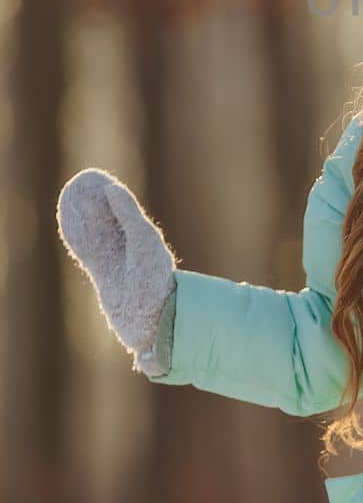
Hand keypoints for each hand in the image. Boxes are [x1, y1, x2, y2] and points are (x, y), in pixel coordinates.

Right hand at [57, 169, 177, 366]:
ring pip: (96, 234)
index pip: (123, 208)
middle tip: (77, 185)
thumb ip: (129, 216)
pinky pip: (88, 252)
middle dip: (93, 203)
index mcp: (146, 238)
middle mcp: (132, 248)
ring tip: (69, 200)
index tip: (94, 179)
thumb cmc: (155, 282)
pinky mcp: (105, 278)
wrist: (150, 323)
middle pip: (108, 219)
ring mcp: (117, 263)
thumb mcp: (144, 243)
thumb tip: (111, 188)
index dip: (108, 193)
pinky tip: (68, 226)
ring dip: (84, 218)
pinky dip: (78, 237)